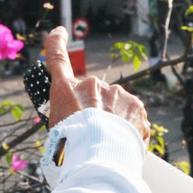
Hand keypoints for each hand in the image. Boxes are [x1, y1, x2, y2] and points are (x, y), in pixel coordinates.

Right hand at [43, 26, 149, 140]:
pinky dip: (128, 125)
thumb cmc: (72, 149)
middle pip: (92, 94)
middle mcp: (91, 85)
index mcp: (66, 90)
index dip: (56, 43)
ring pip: (114, 104)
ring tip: (109, 142)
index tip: (60, 32)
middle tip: (93, 133)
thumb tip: (76, 117)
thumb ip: (66, 116)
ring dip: (113, 118)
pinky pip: (131, 114)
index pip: (57, 58)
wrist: (100, 159)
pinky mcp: (135, 105)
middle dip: (94, 109)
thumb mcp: (56, 131)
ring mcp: (115, 93)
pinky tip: (122, 141)